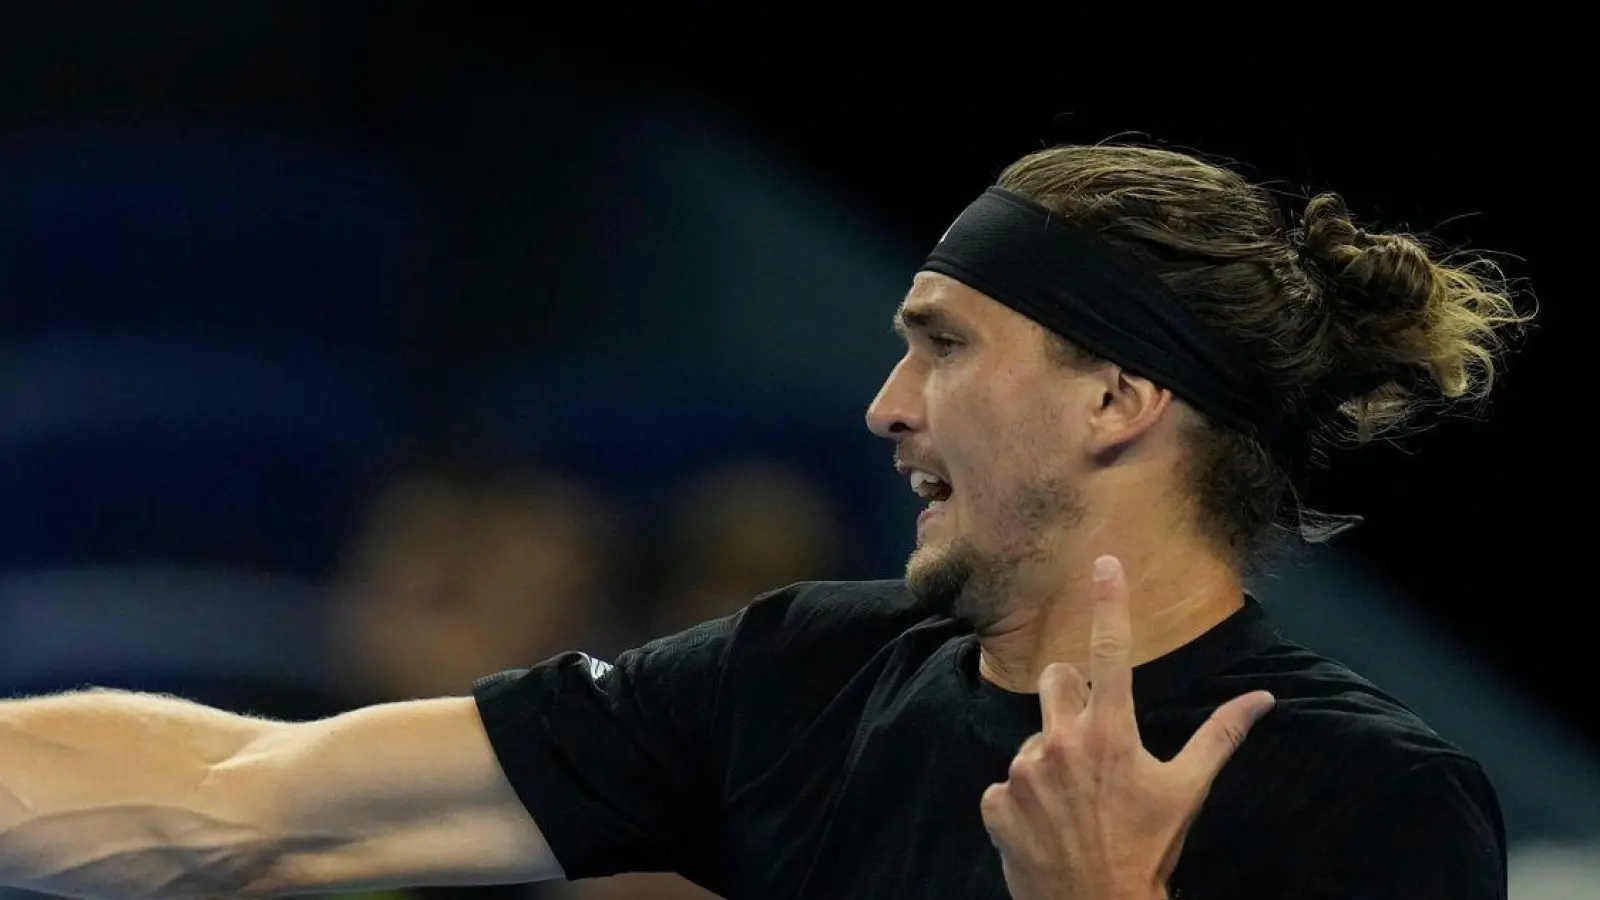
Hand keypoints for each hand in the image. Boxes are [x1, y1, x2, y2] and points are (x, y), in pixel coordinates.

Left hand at [979, 555, 1274, 899]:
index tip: (1102, 562)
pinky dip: (1023, 799)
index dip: (1109, 602)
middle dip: (1069, 695)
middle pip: (1054, 680)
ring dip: (1049, 758)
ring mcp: (1021, 772)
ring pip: (1031, 738)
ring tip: (1074, 802)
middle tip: (1089, 737)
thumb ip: (1219, 737)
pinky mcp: (994, 801)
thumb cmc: (1148, 849)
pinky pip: (1005, 783)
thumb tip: (1262, 698)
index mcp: (1111, 734)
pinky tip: (1047, 825)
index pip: (1111, 653)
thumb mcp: (1187, 791)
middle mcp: (1060, 742)